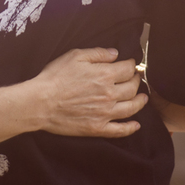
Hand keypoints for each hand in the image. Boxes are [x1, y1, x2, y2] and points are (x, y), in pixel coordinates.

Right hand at [30, 48, 145, 137]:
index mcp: (105, 75)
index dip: (131, 65)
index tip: (131, 64)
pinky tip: (136, 125)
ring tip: (143, 98)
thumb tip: (115, 54)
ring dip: (140, 102)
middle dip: (137, 81)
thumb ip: (98, 53)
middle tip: (136, 78)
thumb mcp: (75, 56)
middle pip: (132, 88)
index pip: (128, 69)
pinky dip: (130, 128)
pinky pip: (119, 130)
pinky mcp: (97, 128)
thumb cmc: (55, 77)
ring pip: (131, 108)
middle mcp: (109, 94)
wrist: (41, 102)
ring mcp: (105, 113)